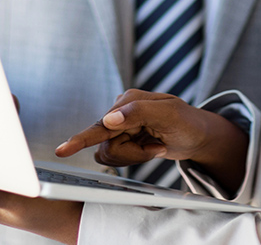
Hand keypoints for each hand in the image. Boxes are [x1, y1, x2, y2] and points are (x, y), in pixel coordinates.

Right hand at [55, 89, 247, 192]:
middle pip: (107, 144)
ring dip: (135, 156)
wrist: (198, 136)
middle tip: (156, 148)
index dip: (83, 139)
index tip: (62, 151)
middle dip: (133, 153)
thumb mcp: (169, 114)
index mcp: (128, 101)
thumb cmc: (188, 122)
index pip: (103, 125)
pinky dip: (135, 158)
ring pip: (109, 154)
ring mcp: (120, 127)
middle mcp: (120, 112)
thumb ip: (138, 112)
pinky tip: (150, 149)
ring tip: (155, 146)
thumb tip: (109, 119)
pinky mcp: (122, 139)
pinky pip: (116, 158)